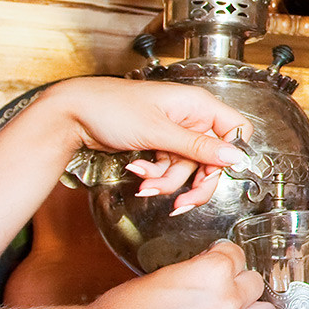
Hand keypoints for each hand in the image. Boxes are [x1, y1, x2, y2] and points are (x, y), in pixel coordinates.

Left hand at [41, 78, 249, 211]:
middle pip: (211, 159)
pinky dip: (154, 176)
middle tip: (184, 203)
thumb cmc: (112, 108)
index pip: (235, 130)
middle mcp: (191, 118)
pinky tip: (138, 173)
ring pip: (187, 169)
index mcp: (198, 105)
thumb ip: (199, 147)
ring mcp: (174, 133)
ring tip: (144, 183)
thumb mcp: (159, 131)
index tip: (216, 172)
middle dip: (195, 182)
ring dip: (166, 181)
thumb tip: (234, 157)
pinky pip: (168, 169)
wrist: (73, 114)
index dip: (230, 154)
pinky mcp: (159, 145)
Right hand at [92, 241, 273, 308]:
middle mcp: (228, 302)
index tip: (217, 259)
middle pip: (255, 282)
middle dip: (239, 281)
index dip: (222, 256)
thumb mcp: (162, 275)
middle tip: (222, 285)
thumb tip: (208, 270)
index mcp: (212, 273)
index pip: (235, 253)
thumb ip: (196, 272)